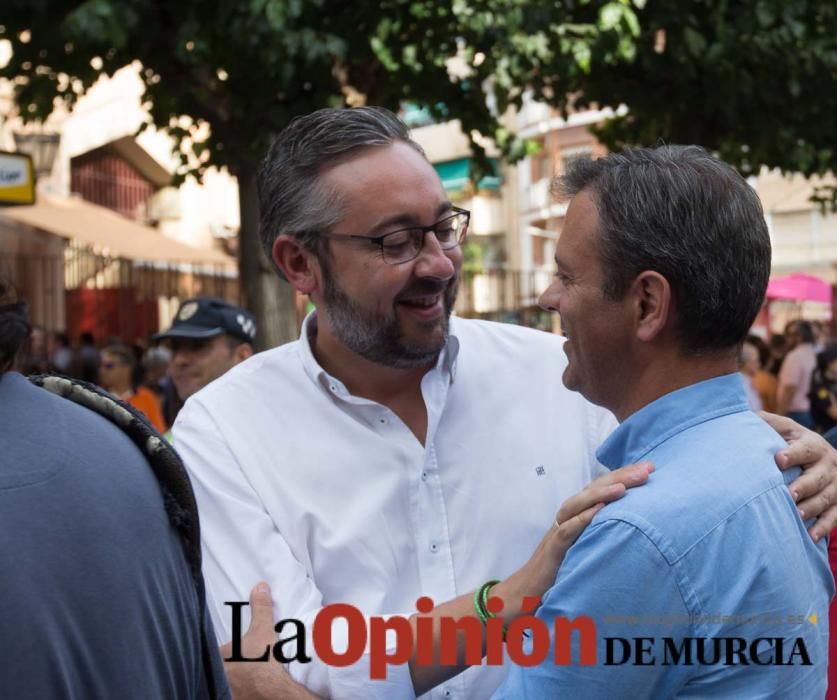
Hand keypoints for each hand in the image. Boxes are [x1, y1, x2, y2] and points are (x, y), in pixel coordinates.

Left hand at [219, 582, 319, 699]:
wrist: (276, 690)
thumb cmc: (266, 659)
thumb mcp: (264, 629)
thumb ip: (260, 608)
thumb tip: (260, 586)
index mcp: (220, 657)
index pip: (212, 651)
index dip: (219, 650)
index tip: (227, 648)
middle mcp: (219, 677)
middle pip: (216, 668)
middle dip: (223, 665)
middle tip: (236, 661)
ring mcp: (227, 692)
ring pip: (223, 683)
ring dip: (230, 679)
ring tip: (241, 675)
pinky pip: (232, 694)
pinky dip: (238, 691)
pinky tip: (245, 689)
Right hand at [498, 462, 654, 609]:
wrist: (525, 592)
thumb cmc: (559, 571)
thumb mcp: (585, 547)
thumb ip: (602, 532)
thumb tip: (636, 526)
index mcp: (577, 516)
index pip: (601, 488)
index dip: (624, 476)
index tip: (650, 468)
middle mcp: (567, 518)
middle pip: (592, 489)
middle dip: (620, 477)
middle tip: (647, 469)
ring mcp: (558, 532)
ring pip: (577, 504)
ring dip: (601, 493)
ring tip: (625, 486)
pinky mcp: (552, 550)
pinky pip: (566, 531)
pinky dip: (582, 519)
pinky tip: (600, 510)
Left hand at [760, 411, 836, 541]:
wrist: (821, 455)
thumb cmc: (789, 440)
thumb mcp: (781, 427)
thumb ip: (765, 422)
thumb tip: (739, 416)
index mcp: (811, 444)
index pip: (805, 448)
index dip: (793, 454)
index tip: (778, 460)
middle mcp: (828, 463)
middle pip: (818, 477)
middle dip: (804, 485)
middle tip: (789, 494)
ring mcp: (835, 484)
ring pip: (826, 498)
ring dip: (812, 507)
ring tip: (797, 516)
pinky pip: (834, 516)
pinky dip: (823, 527)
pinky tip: (810, 536)